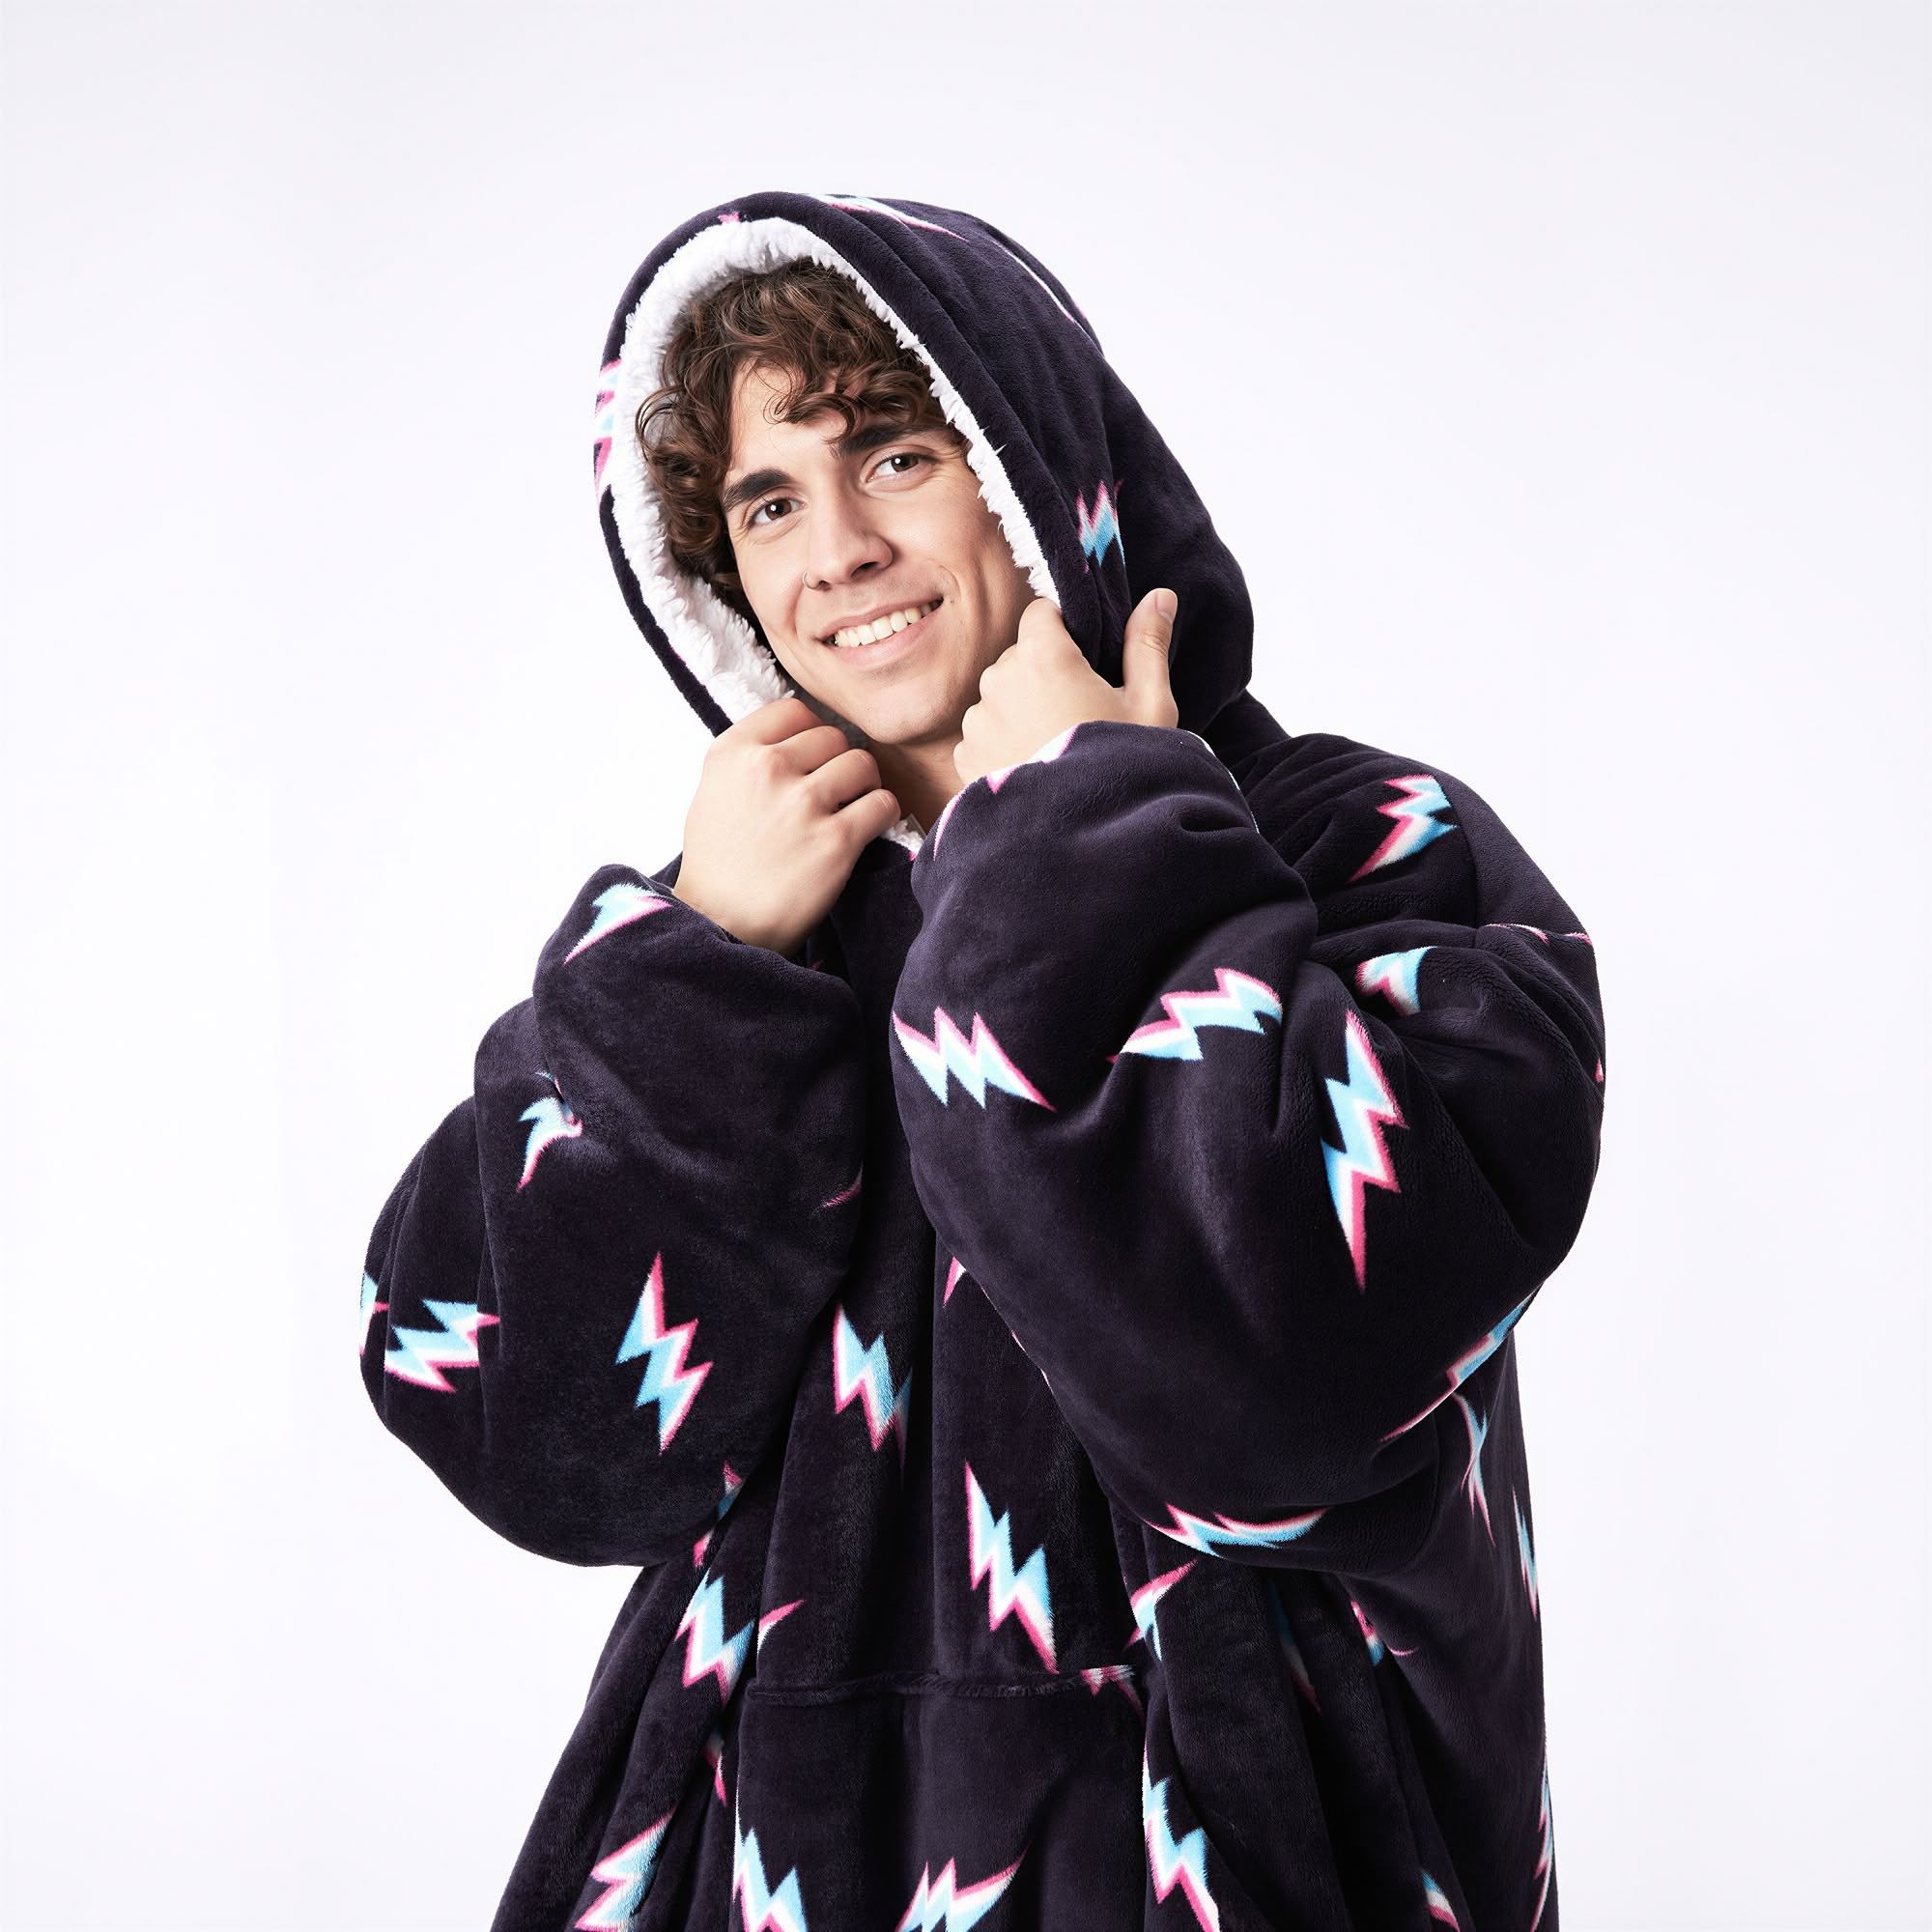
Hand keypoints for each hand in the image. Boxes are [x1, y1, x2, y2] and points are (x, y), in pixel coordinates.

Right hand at [672, 697, 901, 955]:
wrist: (722, 925)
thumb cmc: (719, 863)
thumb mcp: (714, 791)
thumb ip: (751, 757)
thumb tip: (799, 736)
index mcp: (732, 752)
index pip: (794, 710)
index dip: (810, 736)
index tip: (811, 762)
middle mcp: (766, 769)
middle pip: (834, 737)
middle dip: (838, 764)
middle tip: (832, 796)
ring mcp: (802, 803)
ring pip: (863, 765)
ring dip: (863, 788)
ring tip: (848, 812)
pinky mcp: (835, 840)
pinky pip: (882, 803)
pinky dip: (882, 815)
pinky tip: (865, 830)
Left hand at [953, 588, 1178, 786]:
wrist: (1088, 842)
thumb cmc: (1124, 767)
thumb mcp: (1149, 704)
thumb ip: (1147, 643)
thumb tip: (1160, 596)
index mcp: (1042, 655)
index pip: (1041, 613)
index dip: (1064, 631)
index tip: (1086, 659)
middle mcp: (998, 680)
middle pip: (1020, 657)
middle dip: (1045, 674)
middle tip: (1080, 715)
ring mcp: (977, 721)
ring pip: (1000, 697)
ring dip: (1021, 711)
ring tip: (1057, 749)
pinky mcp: (965, 758)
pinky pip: (984, 735)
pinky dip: (1004, 745)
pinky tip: (1035, 770)